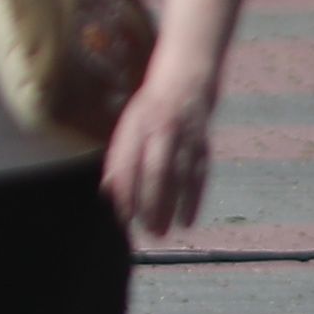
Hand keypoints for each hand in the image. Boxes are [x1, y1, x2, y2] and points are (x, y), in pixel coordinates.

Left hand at [101, 76, 214, 236]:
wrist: (186, 82)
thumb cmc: (148, 112)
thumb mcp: (126, 128)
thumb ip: (118, 159)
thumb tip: (109, 193)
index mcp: (136, 128)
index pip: (128, 164)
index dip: (126, 192)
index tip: (123, 218)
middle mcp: (161, 132)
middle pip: (156, 172)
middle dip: (151, 203)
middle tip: (146, 231)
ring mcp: (185, 139)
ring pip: (179, 177)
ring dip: (172, 207)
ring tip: (163, 232)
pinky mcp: (204, 146)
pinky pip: (200, 176)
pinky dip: (194, 200)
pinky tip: (188, 220)